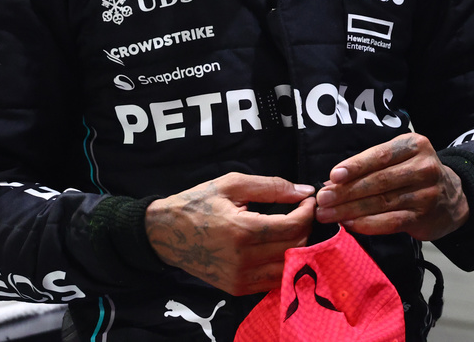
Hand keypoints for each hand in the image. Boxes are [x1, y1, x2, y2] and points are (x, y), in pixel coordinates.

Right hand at [145, 173, 315, 295]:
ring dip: (296, 246)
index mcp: (242, 230)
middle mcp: (243, 259)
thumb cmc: (197, 203)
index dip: (307, 212)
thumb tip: (303, 191)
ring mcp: (240, 278)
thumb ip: (271, 187)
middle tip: (301, 212)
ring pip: (288, 266)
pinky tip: (277, 246)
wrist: (165, 233)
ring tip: (291, 228)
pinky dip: (283, 263)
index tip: (307, 200)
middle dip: (305, 227)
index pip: (293, 227)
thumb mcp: (232, 184)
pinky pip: (273, 280)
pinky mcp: (237, 288)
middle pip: (295, 247)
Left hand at [314, 133, 468, 240]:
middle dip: (346, 191)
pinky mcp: (423, 217)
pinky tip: (350, 224)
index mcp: (414, 145)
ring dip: (351, 210)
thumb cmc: (414, 174)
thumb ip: (371, 166)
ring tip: (329, 215)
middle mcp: (423, 167)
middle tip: (323, 200)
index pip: (380, 155)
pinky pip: (391, 222)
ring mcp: (426, 194)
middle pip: (379, 181)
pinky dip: (368, 224)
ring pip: (382, 202)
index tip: (333, 176)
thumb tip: (331, 181)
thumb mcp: (400, 158)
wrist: (452, 197)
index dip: (355, 166)